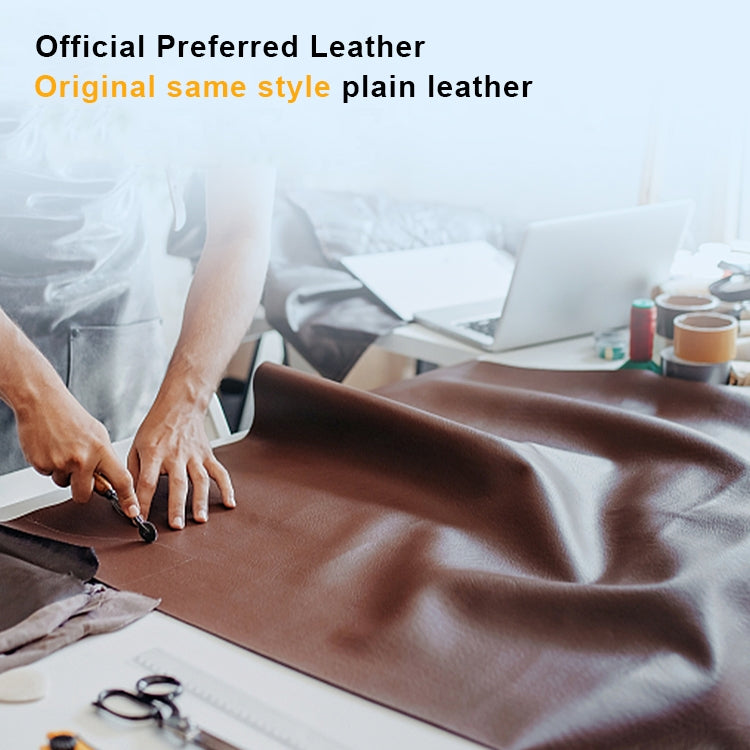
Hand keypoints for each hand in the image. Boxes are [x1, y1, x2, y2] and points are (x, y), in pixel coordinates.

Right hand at [15, 385, 138, 515]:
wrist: (43, 402)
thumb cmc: (71, 416)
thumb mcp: (99, 435)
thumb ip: (105, 459)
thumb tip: (109, 482)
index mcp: (101, 450)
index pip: (121, 480)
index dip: (128, 498)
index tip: (132, 512)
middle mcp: (82, 459)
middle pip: (85, 495)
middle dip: (82, 489)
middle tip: (79, 472)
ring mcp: (60, 463)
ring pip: (64, 485)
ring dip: (65, 474)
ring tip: (64, 451)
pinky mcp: (41, 465)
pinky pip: (49, 476)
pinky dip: (50, 466)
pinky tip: (52, 448)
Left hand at [127, 397, 234, 528]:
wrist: (180, 405)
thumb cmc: (157, 425)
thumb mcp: (137, 445)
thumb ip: (135, 471)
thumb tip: (131, 495)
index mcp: (154, 453)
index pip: (147, 482)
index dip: (143, 502)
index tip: (139, 518)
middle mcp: (175, 455)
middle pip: (177, 484)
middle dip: (176, 506)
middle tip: (176, 525)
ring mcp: (194, 455)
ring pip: (200, 480)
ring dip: (200, 501)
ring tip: (200, 519)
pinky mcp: (208, 455)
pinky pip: (220, 473)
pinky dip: (227, 488)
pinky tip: (229, 503)